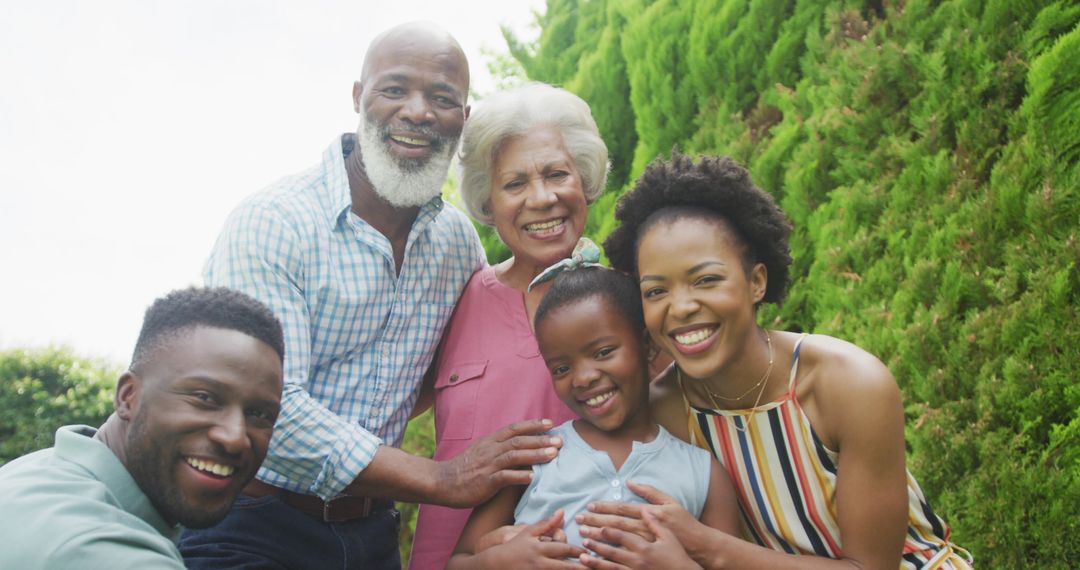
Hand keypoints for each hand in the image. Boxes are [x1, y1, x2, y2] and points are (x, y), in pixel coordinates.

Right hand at [437, 419, 560, 506]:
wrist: (442, 481)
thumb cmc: (465, 468)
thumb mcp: (482, 451)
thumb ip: (499, 447)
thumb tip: (521, 445)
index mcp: (490, 441)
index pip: (515, 428)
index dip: (534, 425)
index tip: (552, 423)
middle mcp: (491, 450)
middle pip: (519, 440)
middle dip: (541, 440)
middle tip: (560, 440)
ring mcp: (488, 465)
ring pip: (515, 456)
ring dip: (536, 455)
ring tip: (553, 455)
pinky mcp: (485, 481)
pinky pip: (504, 477)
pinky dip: (519, 476)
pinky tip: (532, 477)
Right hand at [476, 510, 586, 568]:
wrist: (495, 564)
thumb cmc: (514, 547)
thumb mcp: (528, 533)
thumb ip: (547, 524)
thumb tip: (562, 511)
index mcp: (540, 549)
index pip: (563, 550)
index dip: (578, 552)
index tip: (589, 553)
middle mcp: (539, 563)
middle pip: (564, 567)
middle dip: (580, 567)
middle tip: (594, 566)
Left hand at [578, 481, 708, 552]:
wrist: (698, 551)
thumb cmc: (685, 526)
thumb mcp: (671, 504)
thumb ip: (651, 493)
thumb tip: (631, 482)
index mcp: (649, 518)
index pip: (621, 512)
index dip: (604, 509)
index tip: (590, 506)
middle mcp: (644, 536)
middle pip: (614, 528)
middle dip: (595, 524)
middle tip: (579, 520)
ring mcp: (643, 553)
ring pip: (615, 548)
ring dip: (597, 543)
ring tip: (583, 539)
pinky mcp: (641, 566)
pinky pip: (621, 565)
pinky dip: (607, 563)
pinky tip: (595, 560)